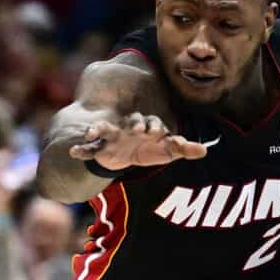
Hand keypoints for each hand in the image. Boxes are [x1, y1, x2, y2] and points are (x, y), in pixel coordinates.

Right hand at [62, 113, 207, 172]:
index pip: (153, 124)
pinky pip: (89, 148)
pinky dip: (81, 150)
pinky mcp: (101, 147)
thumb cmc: (147, 150)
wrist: (125, 157)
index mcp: (146, 126)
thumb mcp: (166, 152)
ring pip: (106, 129)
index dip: (156, 128)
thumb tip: (205, 151)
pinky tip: (74, 152)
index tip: (159, 134)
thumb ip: (184, 149)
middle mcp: (128, 127)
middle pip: (131, 122)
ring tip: (92, 131)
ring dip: (99, 129)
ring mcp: (113, 136)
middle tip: (139, 129)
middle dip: (134, 124)